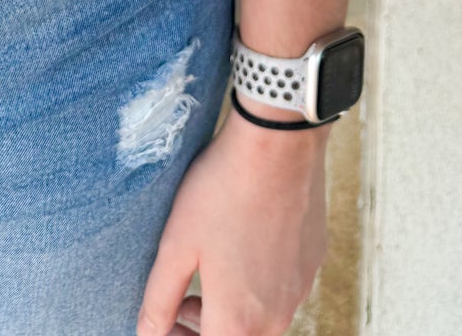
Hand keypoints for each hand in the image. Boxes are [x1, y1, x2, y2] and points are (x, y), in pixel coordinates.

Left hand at [137, 110, 328, 335]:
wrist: (276, 144)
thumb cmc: (221, 191)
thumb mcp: (176, 245)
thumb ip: (159, 300)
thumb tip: (148, 332)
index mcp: (239, 320)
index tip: (166, 320)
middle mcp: (276, 315)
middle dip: (205, 330)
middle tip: (183, 301)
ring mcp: (300, 287)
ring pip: (262, 319)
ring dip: (232, 309)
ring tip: (211, 271)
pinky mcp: (313, 260)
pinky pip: (283, 289)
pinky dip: (259, 282)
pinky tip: (244, 243)